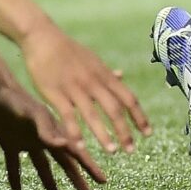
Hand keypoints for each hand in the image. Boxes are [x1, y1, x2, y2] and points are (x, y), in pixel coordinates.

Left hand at [0, 77, 107, 189]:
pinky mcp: (9, 143)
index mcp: (53, 131)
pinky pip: (14, 164)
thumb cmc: (16, 100)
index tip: (102, 180)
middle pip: (63, 161)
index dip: (89, 166)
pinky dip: (15, 176)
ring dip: (49, 181)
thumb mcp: (32, 115)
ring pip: (41, 165)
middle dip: (75, 177)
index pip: (75, 152)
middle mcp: (43, 138)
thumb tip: (67, 145)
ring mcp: (27, 141)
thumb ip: (47, 130)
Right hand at [20, 25, 149, 153]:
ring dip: (104, 135)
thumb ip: (106, 72)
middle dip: (125, 131)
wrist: (42, 38)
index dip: (139, 117)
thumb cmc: (68, 50)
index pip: (128, 98)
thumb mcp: (92, 59)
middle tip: (131, 150)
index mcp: (104, 75)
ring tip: (112, 152)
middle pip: (114, 109)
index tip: (148, 134)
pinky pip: (68, 115)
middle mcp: (93, 82)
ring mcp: (74, 87)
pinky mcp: (55, 92)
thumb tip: (122, 76)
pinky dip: (75, 132)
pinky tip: (80, 147)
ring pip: (92, 114)